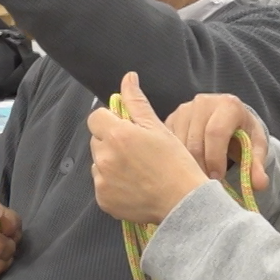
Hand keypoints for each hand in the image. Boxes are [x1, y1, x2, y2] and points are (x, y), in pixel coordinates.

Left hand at [88, 72, 209, 224]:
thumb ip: (137, 102)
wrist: (184, 201)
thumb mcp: (158, 127)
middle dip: (111, 142)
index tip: (126, 129)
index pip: (96, 118)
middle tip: (137, 152)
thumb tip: (128, 77)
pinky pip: (102, 185)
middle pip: (96, 141)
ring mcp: (102, 181)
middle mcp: (104, 157)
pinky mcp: (103, 200)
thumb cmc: (175, 162)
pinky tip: (134, 186)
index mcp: (117, 135)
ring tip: (137, 171)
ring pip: (98, 163)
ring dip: (111, 163)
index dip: (110, 121)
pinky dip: (113, 185)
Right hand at [165, 93, 270, 194]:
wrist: (230, 118)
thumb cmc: (244, 134)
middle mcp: (204, 102)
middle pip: (195, 140)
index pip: (216, 133)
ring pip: (179, 143)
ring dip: (186, 164)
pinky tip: (186, 168)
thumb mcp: (255, 147)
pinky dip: (176, 158)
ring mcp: (184, 109)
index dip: (215, 158)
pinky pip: (169, 142)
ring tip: (197, 177)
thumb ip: (257, 165)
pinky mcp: (171, 118)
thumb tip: (259, 185)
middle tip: (206, 183)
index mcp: (228, 105)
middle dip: (200, 165)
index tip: (217, 178)